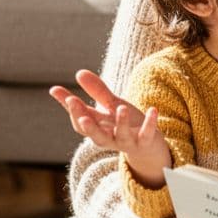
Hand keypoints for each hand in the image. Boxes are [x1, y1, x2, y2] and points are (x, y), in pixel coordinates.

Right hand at [50, 70, 169, 185]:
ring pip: (121, 136)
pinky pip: (147, 134)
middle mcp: (109, 138)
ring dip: (121, 123)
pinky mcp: (145, 142)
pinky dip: (150, 123)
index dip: (72, 110)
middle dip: (87, 124)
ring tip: (121, 107)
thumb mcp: (110, 105)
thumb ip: (96, 91)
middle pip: (95, 134)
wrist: (147, 145)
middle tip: (79, 111)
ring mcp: (127, 141)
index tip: (64, 95)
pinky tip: (153, 109)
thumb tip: (78, 73)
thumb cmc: (124, 123)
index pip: (80, 121)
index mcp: (97, 128)